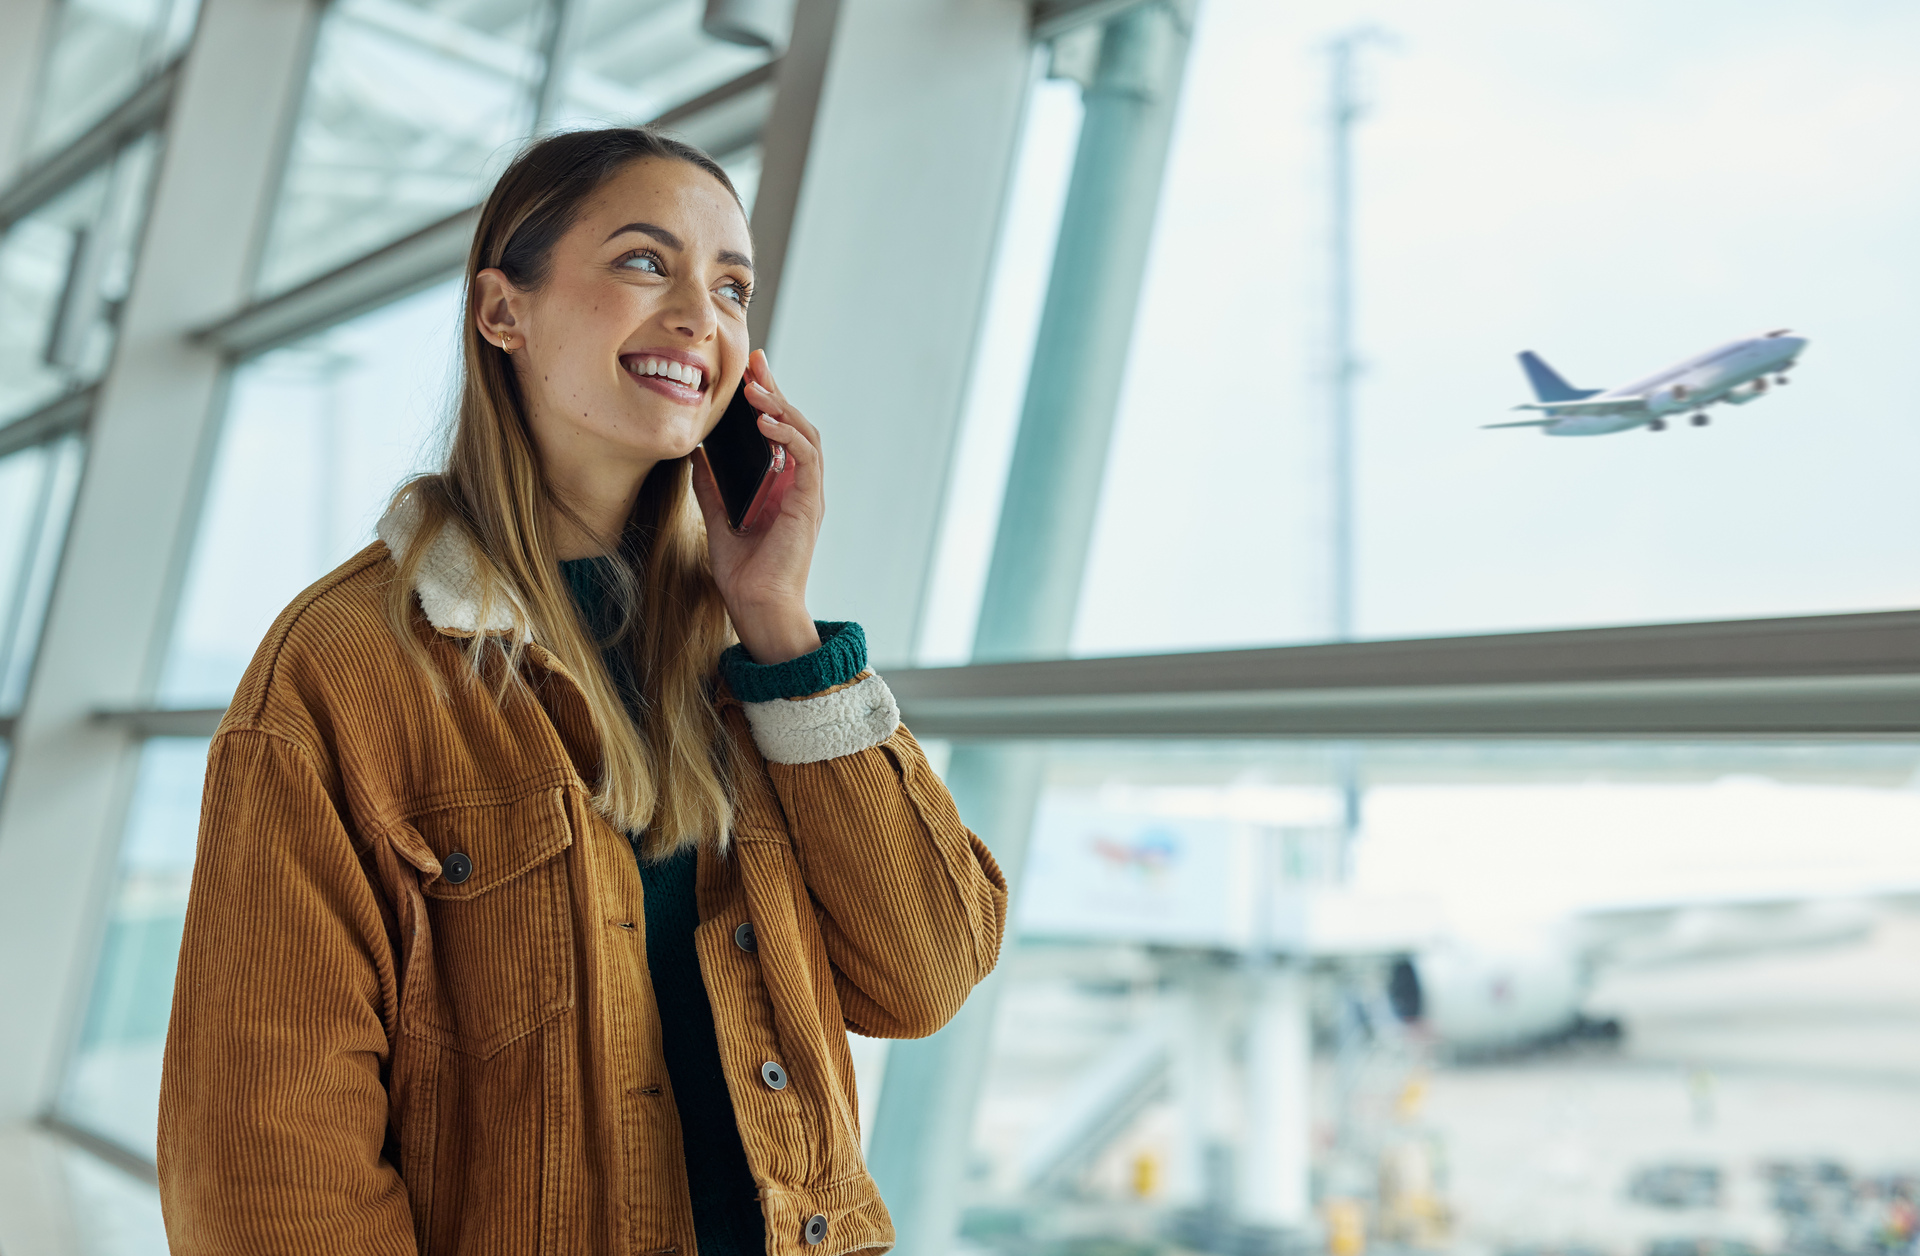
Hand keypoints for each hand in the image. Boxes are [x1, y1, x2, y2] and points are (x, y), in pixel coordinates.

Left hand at [691, 349, 824, 665]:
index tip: (749, 370)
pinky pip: (807, 459)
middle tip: (756, 361)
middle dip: (775, 389)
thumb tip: (696, 454)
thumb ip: (711, 486)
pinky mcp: (809, 505)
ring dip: (782, 407)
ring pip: (804, 435)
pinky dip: (788, 436)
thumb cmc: (743, 572)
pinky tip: (766, 423)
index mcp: (781, 486)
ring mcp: (807, 494)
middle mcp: (799, 485)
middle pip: (793, 424)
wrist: (756, 606)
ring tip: (757, 388)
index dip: (767, 397)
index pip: (778, 431)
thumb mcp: (718, 519)